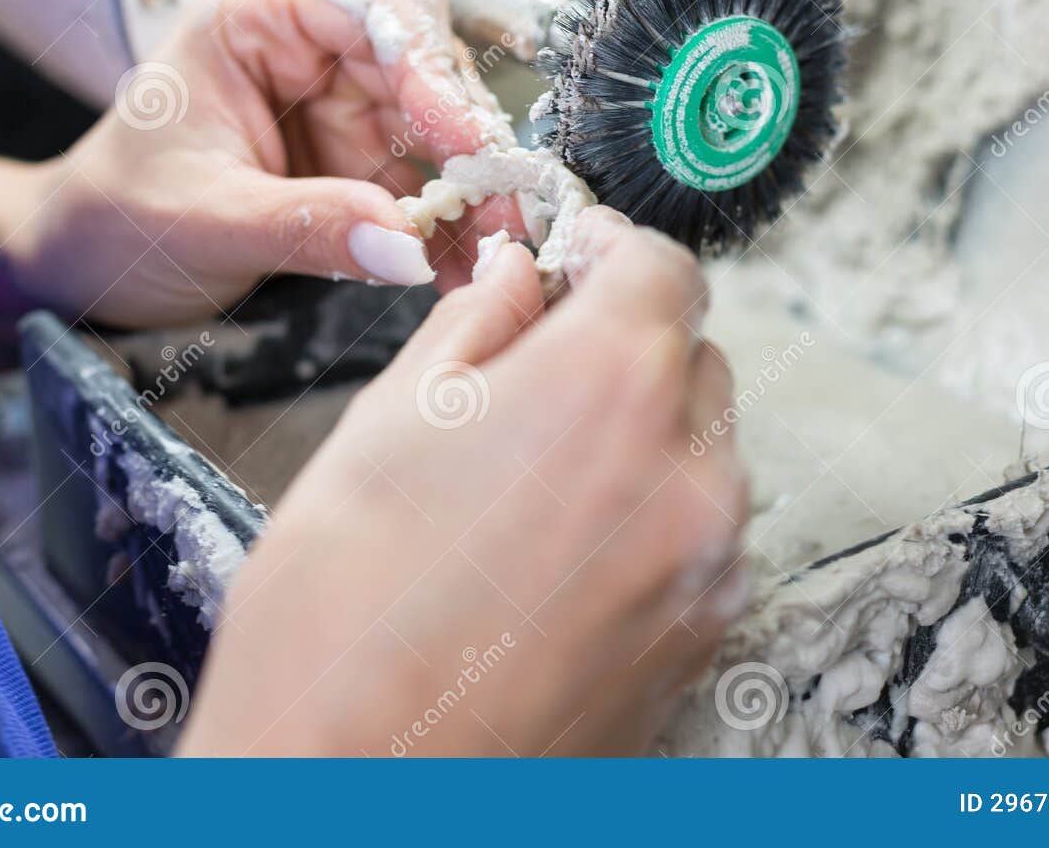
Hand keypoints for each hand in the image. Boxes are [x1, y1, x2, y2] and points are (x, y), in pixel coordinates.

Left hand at [18, 0, 520, 327]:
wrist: (86, 264)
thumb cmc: (114, 212)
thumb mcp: (201, 218)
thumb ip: (305, 226)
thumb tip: (405, 244)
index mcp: (261, 13)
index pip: (376, 7)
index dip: (431, 70)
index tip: (464, 142)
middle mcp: (316, 47)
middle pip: (430, 68)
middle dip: (469, 142)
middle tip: (504, 208)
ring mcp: (346, 105)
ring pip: (444, 132)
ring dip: (475, 193)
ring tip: (499, 250)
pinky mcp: (362, 163)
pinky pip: (428, 187)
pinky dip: (453, 229)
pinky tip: (470, 268)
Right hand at [179, 208, 749, 756]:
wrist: (352, 796)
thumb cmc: (340, 613)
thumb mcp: (387, 422)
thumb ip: (479, 324)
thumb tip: (523, 275)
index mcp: (611, 385)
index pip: (664, 267)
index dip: (608, 254)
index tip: (569, 266)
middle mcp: (688, 471)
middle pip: (694, 359)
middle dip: (626, 349)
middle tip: (536, 378)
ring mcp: (707, 567)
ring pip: (700, 454)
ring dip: (640, 440)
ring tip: (533, 486)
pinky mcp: (703, 641)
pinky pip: (699, 540)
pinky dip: (649, 522)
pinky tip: (558, 557)